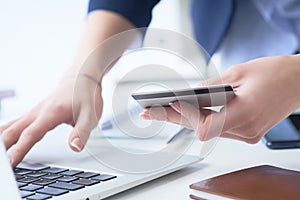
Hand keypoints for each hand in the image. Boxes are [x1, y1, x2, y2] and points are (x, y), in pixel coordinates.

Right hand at [0, 75, 102, 166]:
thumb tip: (74, 147)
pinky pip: (15, 123)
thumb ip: (82, 132)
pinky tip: (2, 139)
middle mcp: (38, 112)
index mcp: (51, 113)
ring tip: (0, 155)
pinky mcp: (35, 113)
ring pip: (11, 125)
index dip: (20, 149)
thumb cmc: (85, 95)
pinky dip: (5, 132)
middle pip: (14, 130)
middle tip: (1, 165)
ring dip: (2, 139)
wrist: (82, 77)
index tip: (11, 163)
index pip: (31, 134)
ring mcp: (35, 112)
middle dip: (3, 147)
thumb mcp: (90, 115)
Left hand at [141, 55, 299, 142]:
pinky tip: (187, 111)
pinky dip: (202, 119)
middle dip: (173, 119)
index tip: (168, 104)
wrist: (298, 81)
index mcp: (245, 113)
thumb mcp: (238, 72)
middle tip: (150, 113)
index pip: (204, 126)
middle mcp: (246, 130)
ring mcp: (247, 134)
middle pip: (200, 129)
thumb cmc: (275, 73)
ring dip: (185, 119)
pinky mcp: (247, 132)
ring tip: (163, 110)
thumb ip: (210, 87)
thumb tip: (189, 94)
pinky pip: (218, 128)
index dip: (184, 116)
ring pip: (207, 130)